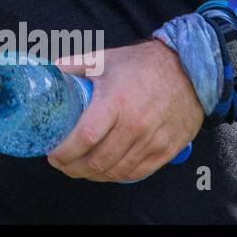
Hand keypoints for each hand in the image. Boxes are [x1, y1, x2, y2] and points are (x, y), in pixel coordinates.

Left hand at [47, 40, 202, 182]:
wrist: (189, 70)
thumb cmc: (141, 64)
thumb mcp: (103, 59)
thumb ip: (73, 66)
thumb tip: (47, 71)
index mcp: (115, 102)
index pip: (84, 137)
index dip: (65, 152)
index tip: (52, 154)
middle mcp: (134, 125)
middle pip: (98, 160)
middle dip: (73, 168)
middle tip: (62, 164)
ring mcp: (153, 140)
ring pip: (116, 171)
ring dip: (93, 175)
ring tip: (79, 169)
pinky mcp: (167, 150)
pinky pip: (138, 173)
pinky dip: (117, 176)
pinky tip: (105, 171)